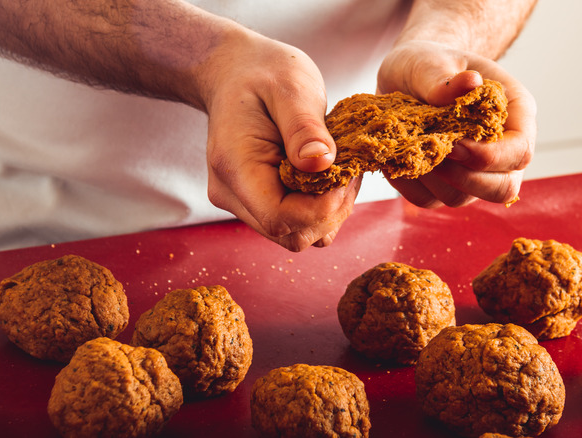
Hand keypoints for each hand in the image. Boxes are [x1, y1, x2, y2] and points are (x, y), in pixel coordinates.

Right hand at [201, 29, 359, 251]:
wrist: (236, 73)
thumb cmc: (263, 73)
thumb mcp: (290, 86)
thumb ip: (304, 127)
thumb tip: (321, 163)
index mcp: (235, 166)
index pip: (280, 218)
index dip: (322, 208)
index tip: (345, 172)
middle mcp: (233, 194)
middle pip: (291, 234)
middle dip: (330, 210)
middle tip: (348, 168)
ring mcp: (243, 202)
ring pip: (298, 235)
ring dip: (330, 211)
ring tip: (339, 168)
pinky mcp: (259, 203)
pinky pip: (298, 223)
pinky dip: (322, 208)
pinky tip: (329, 175)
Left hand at [377, 40, 535, 207]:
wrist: (405, 76)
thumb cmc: (427, 62)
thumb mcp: (429, 60)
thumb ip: (445, 76)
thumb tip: (469, 83)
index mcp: (515, 113)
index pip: (520, 152)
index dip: (491, 157)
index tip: (455, 144)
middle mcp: (501, 148)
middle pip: (503, 188)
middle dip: (465, 179)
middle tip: (431, 151)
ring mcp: (474, 171)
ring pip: (461, 198)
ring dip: (431, 179)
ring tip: (410, 146)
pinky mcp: (443, 183)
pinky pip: (428, 199)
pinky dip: (408, 183)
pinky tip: (397, 156)